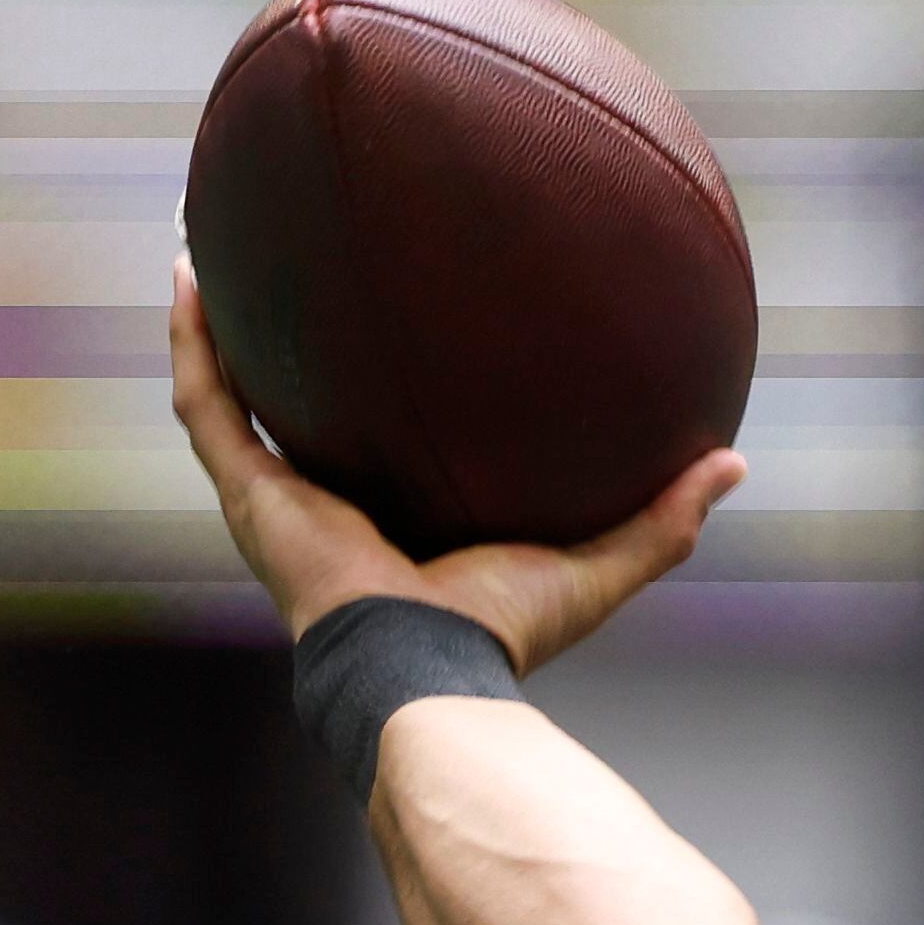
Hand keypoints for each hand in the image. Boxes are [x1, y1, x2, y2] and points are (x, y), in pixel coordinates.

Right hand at [168, 258, 745, 674]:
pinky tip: (189, 273)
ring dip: (215, 331)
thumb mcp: (594, 565)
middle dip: (283, 354)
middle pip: (295, 417)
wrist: (426, 670)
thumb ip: (663, 519)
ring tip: (209, 254)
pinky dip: (193, 340)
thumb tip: (734, 462)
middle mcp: (325, 509)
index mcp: (392, 525)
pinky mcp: (248, 493)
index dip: (377, 399)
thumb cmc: (501, 636)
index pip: (378, 450)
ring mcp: (276, 501)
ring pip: (229, 400)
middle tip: (288, 278)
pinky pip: (206, 400)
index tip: (390, 338)